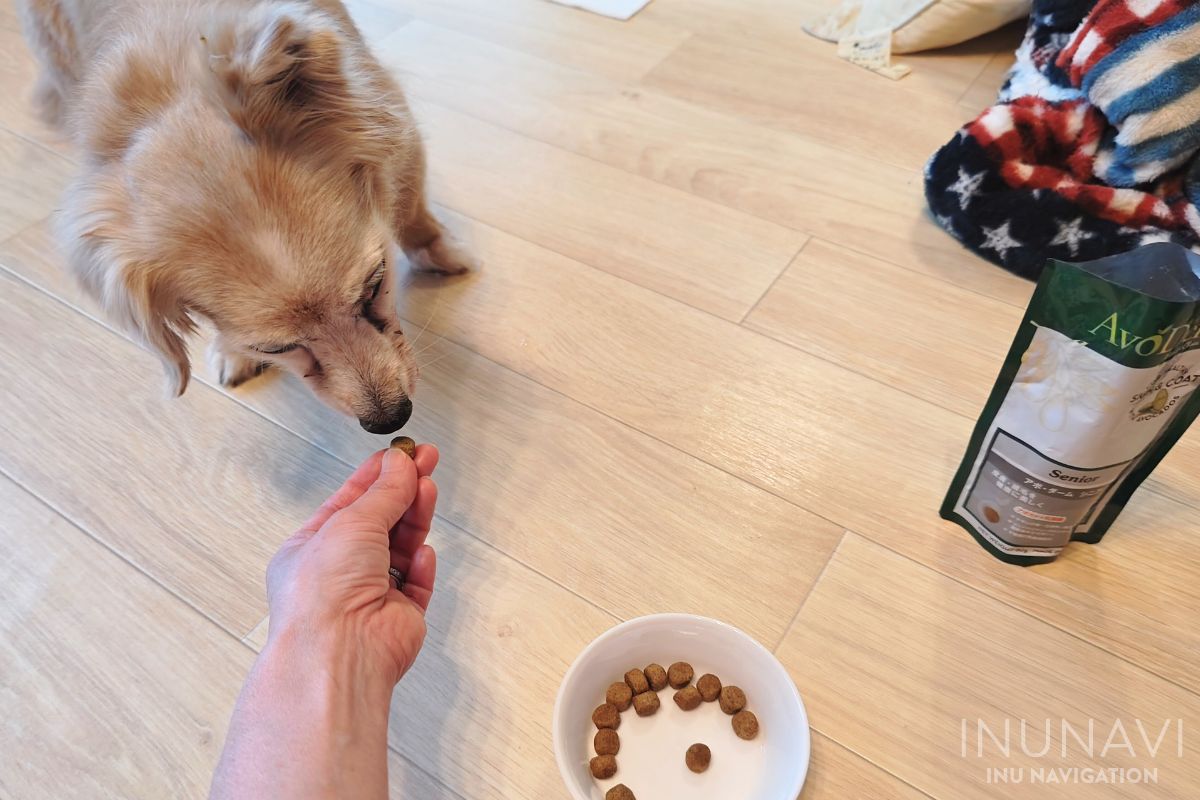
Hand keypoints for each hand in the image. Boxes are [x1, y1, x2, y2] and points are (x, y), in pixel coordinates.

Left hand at [264, 444, 438, 685]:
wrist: (340, 651)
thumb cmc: (324, 591)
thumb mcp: (352, 522)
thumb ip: (384, 492)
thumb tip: (401, 465)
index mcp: (312, 548)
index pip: (350, 502)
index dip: (378, 475)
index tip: (404, 453)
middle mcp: (340, 571)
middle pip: (380, 521)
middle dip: (404, 491)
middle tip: (428, 461)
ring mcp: (370, 594)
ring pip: (402, 547)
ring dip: (415, 518)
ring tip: (429, 490)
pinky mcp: (400, 616)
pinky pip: (417, 582)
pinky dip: (421, 565)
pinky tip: (422, 552)